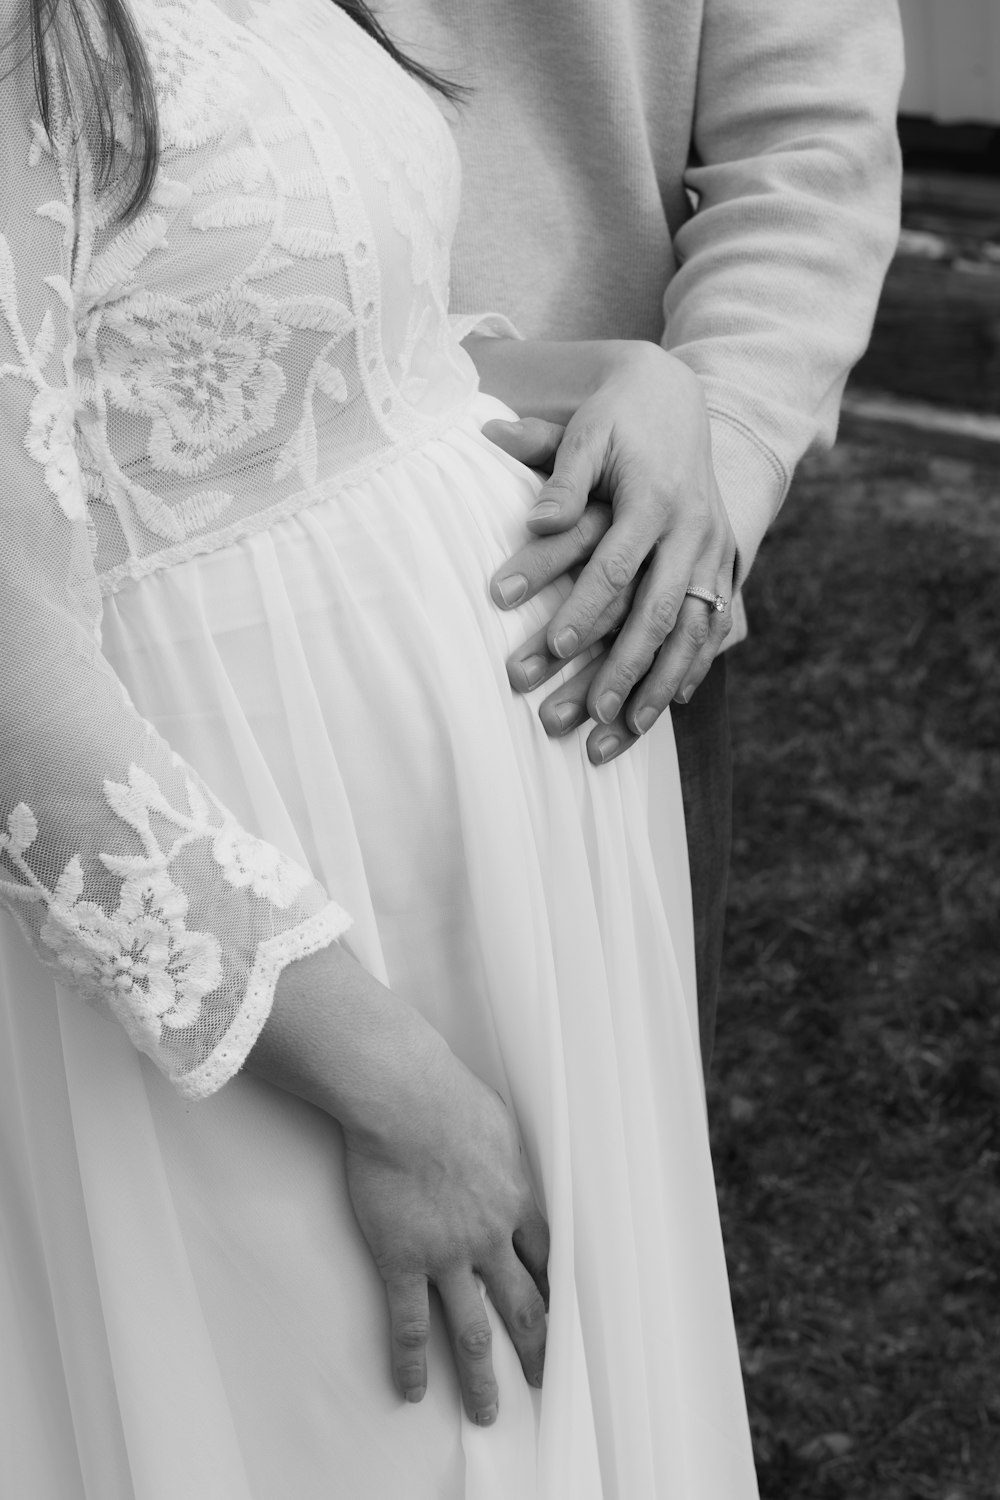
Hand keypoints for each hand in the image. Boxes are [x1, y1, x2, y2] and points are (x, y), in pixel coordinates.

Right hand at [344, 1046, 548, 1423]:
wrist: (403, 1095)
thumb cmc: (447, 1093)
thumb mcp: (498, 1118)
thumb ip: (505, 1148)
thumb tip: (504, 1149)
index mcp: (517, 1199)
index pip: (549, 1261)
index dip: (558, 1294)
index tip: (565, 1319)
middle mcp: (491, 1236)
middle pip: (525, 1305)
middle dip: (538, 1348)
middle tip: (543, 1380)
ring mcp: (448, 1253)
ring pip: (474, 1329)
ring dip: (482, 1377)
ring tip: (489, 1413)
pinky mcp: (403, 1258)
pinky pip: (409, 1323)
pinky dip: (411, 1362)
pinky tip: (412, 1391)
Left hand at [485, 342, 735, 763]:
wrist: (678, 398)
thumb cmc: (619, 418)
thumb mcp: (588, 430)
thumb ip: (562, 475)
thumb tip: (537, 521)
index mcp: (656, 497)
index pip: (617, 564)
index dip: (586, 608)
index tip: (556, 648)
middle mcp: (693, 529)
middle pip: (659, 610)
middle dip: (626, 667)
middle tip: (591, 714)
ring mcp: (715, 550)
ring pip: (693, 629)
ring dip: (662, 683)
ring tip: (626, 727)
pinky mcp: (724, 562)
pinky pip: (713, 624)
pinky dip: (694, 666)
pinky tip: (670, 704)